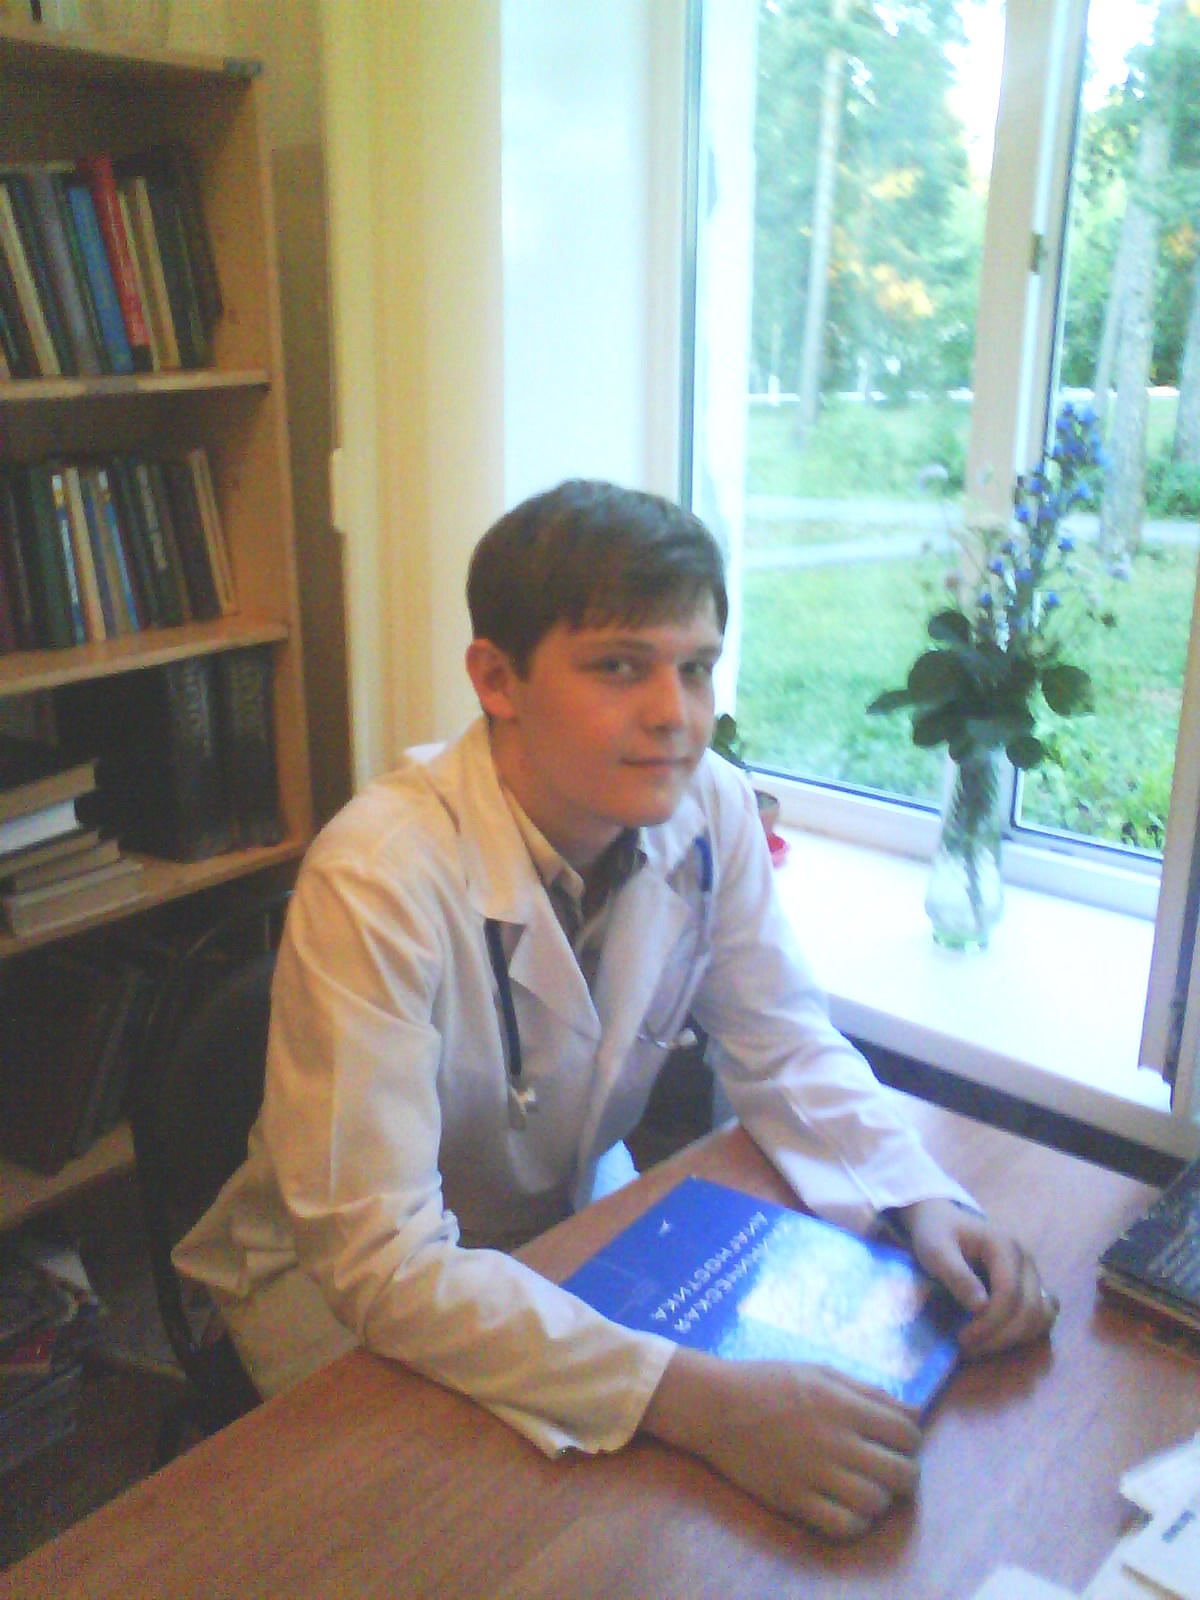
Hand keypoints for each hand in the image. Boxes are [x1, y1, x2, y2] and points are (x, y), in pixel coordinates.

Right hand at [642, 1348, 922, 1540]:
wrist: (715, 1405)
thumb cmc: (769, 1382)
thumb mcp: (822, 1372)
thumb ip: (870, 1392)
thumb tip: (914, 1413)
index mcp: (845, 1405)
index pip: (908, 1434)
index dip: (910, 1443)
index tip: (896, 1445)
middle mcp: (836, 1440)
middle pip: (902, 1473)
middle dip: (904, 1474)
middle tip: (885, 1471)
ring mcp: (815, 1473)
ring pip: (876, 1503)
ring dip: (878, 1500)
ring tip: (863, 1489)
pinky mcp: (793, 1500)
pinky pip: (843, 1526)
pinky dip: (854, 1523)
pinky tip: (845, 1509)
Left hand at [895, 1198, 1058, 1356]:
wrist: (944, 1220)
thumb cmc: (937, 1233)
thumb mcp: (935, 1250)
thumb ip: (957, 1276)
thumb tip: (980, 1307)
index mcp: (1004, 1245)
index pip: (1010, 1293)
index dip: (990, 1323)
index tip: (963, 1339)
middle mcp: (1026, 1259)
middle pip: (1030, 1309)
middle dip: (1000, 1336)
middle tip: (968, 1348)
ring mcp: (1032, 1273)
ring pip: (1042, 1316)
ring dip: (1015, 1338)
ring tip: (982, 1345)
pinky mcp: (1032, 1285)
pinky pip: (1044, 1315)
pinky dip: (1027, 1332)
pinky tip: (999, 1337)